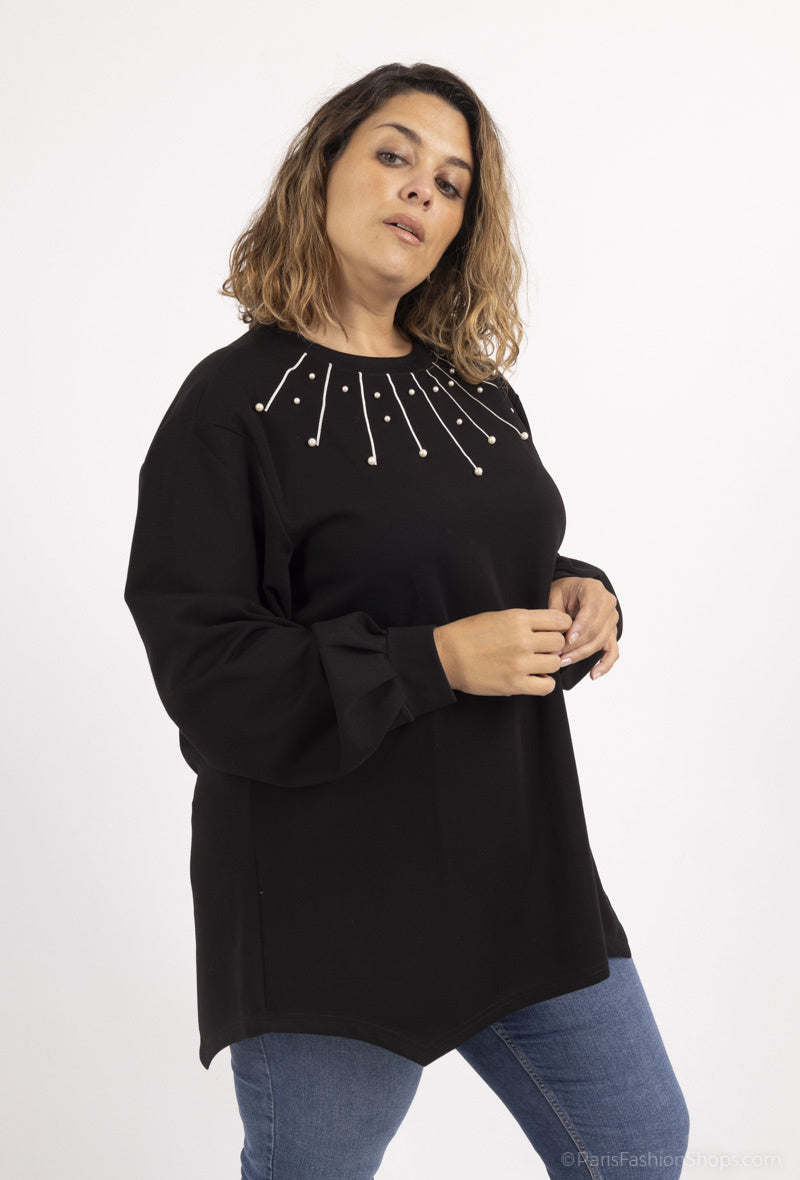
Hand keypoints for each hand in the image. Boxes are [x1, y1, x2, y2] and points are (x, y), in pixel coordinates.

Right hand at [433, 608, 573, 696]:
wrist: (446, 656)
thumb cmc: (468, 635)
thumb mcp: (497, 617)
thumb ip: (524, 621)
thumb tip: (549, 629)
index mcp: (518, 619)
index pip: (559, 620)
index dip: (561, 626)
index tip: (556, 631)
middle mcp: (522, 639)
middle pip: (559, 642)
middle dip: (554, 645)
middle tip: (543, 650)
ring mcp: (519, 663)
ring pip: (556, 663)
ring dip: (549, 664)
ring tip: (537, 664)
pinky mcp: (514, 684)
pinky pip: (546, 686)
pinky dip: (544, 683)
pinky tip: (534, 678)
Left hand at [548, 577, 619, 679]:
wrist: (573, 591)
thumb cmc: (563, 592)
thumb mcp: (554, 595)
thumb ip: (556, 614)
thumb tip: (555, 640)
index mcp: (594, 589)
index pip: (591, 610)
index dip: (580, 627)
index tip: (566, 640)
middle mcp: (608, 603)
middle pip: (596, 629)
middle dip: (576, 645)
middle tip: (558, 655)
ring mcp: (612, 619)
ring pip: (601, 642)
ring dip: (582, 655)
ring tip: (564, 662)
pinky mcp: (611, 633)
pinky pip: (613, 651)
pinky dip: (605, 664)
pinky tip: (594, 674)